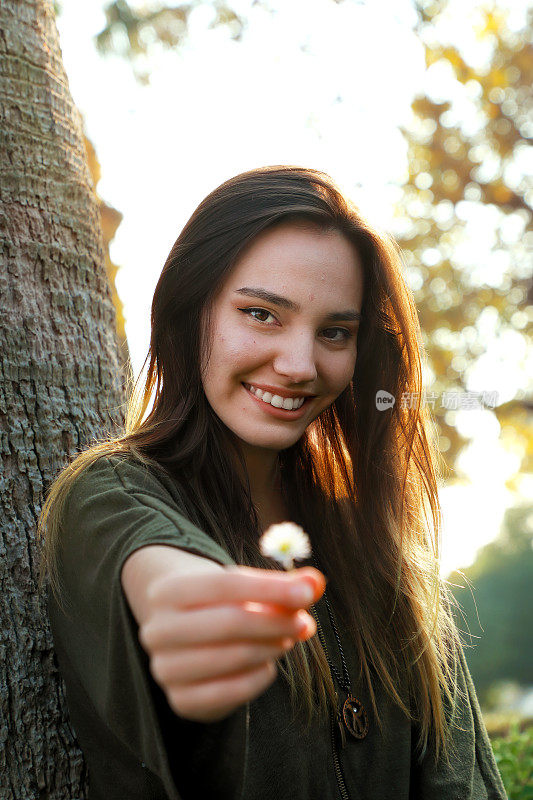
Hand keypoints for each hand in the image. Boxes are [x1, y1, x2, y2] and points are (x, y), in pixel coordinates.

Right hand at [138, 559, 324, 722]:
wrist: (180, 631)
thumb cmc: (218, 602)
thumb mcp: (243, 586)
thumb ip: (281, 584)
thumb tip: (316, 582)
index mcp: (169, 590)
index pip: (225, 584)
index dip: (270, 589)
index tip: (307, 593)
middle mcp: (158, 629)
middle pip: (230, 622)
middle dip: (276, 622)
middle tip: (304, 623)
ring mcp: (165, 668)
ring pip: (233, 658)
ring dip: (271, 648)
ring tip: (286, 640)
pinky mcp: (180, 701)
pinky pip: (231, 692)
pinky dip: (259, 677)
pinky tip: (268, 665)